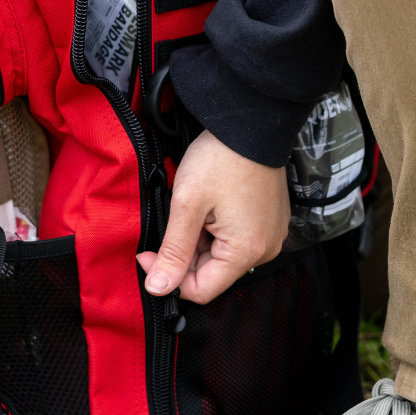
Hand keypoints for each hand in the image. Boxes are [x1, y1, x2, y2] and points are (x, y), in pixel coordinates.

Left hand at [136, 130, 290, 303]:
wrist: (251, 124)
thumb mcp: (187, 204)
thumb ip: (173, 250)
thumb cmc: (221, 158)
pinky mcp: (268, 222)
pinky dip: (214, 228)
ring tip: (193, 206)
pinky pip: (235, 239)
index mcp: (246, 251)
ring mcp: (269, 235)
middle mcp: (264, 250)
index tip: (146, 253)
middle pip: (211, 272)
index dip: (168, 277)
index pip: (200, 290)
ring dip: (198, 238)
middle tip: (172, 219)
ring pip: (220, 255)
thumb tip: (158, 288)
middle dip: (184, 252)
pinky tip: (207, 205)